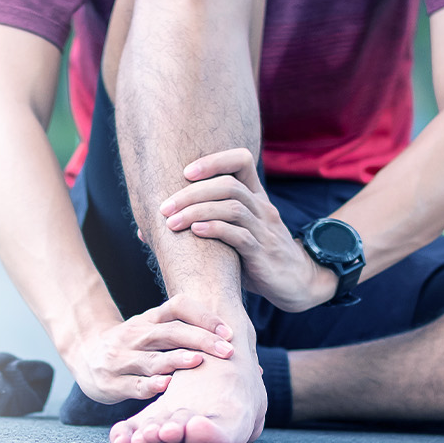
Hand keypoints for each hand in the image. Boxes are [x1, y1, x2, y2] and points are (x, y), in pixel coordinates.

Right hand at [64, 298, 237, 404]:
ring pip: (152, 358)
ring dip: (176, 360)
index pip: (177, 307)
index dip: (203, 316)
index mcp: (148, 320)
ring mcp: (121, 358)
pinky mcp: (112, 382)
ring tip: (198, 361)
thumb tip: (236, 347)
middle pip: (170, 332)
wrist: (84, 354)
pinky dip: (151, 385)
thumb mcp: (150, 330)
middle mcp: (135, 335)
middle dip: (200, 339)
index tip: (227, 331)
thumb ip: (182, 333)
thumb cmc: (132, 346)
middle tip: (227, 350)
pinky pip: (134, 384)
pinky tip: (167, 386)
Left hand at [154, 148, 336, 311]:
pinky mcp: (263, 254)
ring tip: (171, 222)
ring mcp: (264, 230)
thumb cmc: (256, 257)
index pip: (242, 159)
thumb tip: (145, 231)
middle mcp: (262, 208)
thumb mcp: (234, 235)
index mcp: (256, 197)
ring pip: (232, 207)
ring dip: (197, 212)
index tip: (185, 172)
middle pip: (228, 185)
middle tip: (164, 207)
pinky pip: (240, 236)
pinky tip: (195, 232)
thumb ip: (200, 226)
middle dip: (191, 193)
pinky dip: (215, 230)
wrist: (297, 283)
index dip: (214, 160)